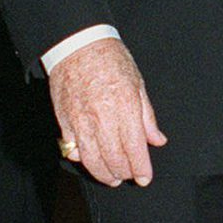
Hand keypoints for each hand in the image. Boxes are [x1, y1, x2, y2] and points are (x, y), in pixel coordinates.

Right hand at [49, 38, 166, 186]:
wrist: (77, 45)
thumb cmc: (110, 60)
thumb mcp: (138, 84)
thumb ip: (147, 117)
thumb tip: (157, 140)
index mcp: (125, 107)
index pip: (134, 149)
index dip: (141, 168)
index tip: (145, 178)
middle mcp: (102, 117)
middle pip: (114, 159)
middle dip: (124, 173)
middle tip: (130, 176)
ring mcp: (80, 121)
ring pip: (92, 160)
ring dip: (104, 173)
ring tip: (112, 177)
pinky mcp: (64, 121)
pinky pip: (72, 149)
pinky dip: (82, 160)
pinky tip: (91, 161)